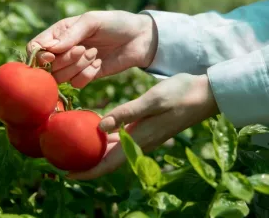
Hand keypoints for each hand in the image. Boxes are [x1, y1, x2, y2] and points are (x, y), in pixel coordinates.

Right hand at [27, 10, 157, 87]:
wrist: (141, 38)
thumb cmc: (116, 23)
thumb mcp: (93, 21)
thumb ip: (71, 33)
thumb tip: (50, 48)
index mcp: (59, 32)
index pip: (35, 46)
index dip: (40, 55)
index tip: (53, 55)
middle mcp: (63, 50)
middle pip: (48, 66)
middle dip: (67, 60)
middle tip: (86, 49)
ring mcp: (74, 65)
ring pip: (61, 77)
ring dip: (78, 67)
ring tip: (95, 54)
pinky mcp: (86, 76)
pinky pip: (77, 84)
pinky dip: (87, 76)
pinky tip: (99, 65)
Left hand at [66, 73, 219, 179]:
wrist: (206, 94)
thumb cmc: (180, 94)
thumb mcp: (152, 100)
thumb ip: (127, 113)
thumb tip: (100, 126)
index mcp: (140, 138)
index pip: (109, 163)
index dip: (88, 171)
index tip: (67, 174)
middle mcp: (141, 142)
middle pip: (108, 160)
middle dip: (86, 163)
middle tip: (62, 158)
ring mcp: (145, 136)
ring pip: (115, 151)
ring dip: (95, 152)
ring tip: (74, 146)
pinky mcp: (148, 129)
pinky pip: (122, 140)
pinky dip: (107, 140)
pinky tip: (97, 130)